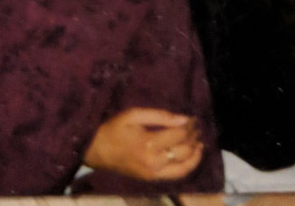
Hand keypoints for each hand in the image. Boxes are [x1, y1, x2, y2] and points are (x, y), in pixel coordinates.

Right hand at [84, 108, 203, 180]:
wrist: (95, 150)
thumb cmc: (113, 129)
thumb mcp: (134, 115)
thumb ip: (161, 116)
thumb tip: (184, 119)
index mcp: (148, 144)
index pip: (179, 134)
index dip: (190, 125)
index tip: (193, 118)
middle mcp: (153, 161)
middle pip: (184, 149)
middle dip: (194, 137)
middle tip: (196, 127)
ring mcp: (153, 173)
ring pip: (184, 167)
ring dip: (196, 154)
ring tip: (199, 142)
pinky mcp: (151, 179)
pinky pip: (176, 175)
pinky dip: (188, 166)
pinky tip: (193, 156)